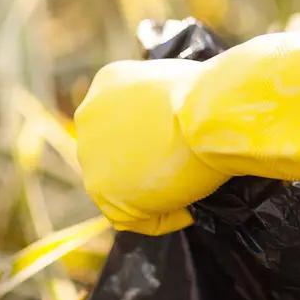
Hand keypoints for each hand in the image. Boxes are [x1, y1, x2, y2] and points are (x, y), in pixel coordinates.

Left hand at [74, 59, 226, 233]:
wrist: (210, 113)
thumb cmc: (210, 93)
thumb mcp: (179, 82)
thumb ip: (162, 104)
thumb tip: (174, 128)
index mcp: (107, 84)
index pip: (123, 117)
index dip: (152, 133)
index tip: (180, 141)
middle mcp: (89, 117)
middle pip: (116, 150)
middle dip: (146, 161)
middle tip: (184, 167)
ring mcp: (92, 157)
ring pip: (120, 184)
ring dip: (151, 192)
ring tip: (190, 191)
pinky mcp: (104, 193)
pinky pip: (133, 217)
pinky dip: (163, 217)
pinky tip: (188, 210)